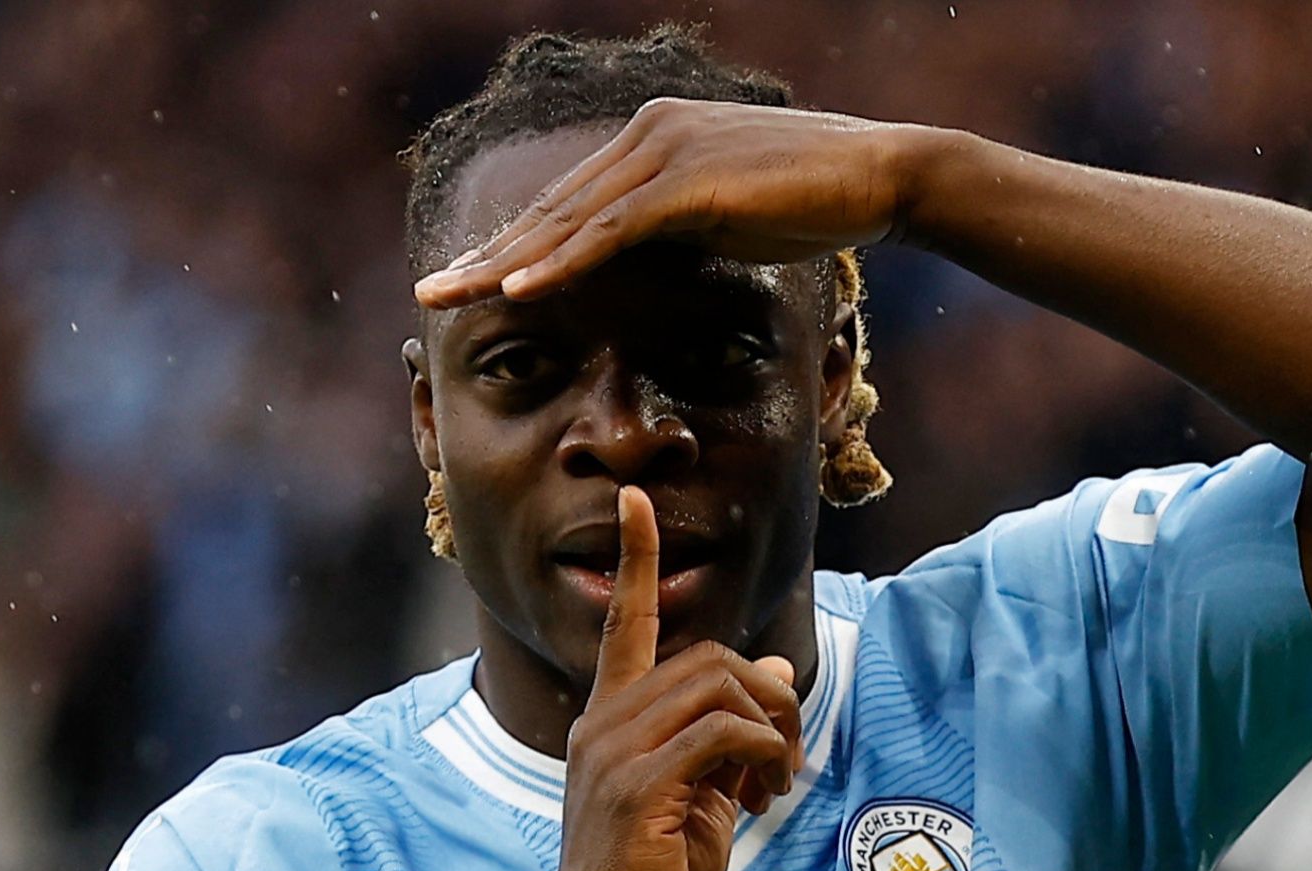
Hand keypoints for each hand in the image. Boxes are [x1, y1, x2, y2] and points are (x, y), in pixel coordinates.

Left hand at [414, 99, 922, 308]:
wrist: (883, 175)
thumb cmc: (814, 200)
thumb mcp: (725, 214)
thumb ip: (673, 226)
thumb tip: (637, 260)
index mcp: (652, 137)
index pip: (567, 200)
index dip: (513, 242)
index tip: (468, 278)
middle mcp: (648, 133)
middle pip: (551, 207)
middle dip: (485, 254)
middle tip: (428, 288)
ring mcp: (667, 152)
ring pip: (569, 219)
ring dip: (504, 264)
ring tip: (451, 295)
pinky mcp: (691, 181)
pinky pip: (610, 230)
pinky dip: (562, 262)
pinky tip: (519, 289)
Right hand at [543, 485, 801, 870]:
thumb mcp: (699, 799)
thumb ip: (726, 736)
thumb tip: (775, 670)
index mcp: (610, 721)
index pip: (625, 622)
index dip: (633, 559)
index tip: (635, 501)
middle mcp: (604, 725)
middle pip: (709, 656)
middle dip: (770, 698)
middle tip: (784, 764)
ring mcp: (616, 753)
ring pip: (721, 684)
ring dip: (773, 728)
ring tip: (773, 787)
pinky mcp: (641, 787)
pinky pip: (726, 734)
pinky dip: (764, 755)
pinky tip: (762, 797)